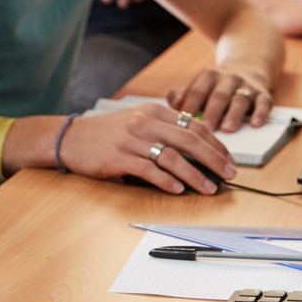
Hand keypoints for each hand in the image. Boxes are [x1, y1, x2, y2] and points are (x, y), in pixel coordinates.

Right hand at [58, 102, 234, 194]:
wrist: (71, 138)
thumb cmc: (108, 133)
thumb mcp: (138, 121)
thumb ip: (164, 129)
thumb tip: (198, 148)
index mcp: (153, 111)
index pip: (194, 125)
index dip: (215, 144)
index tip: (229, 159)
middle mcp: (145, 122)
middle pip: (189, 140)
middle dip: (214, 159)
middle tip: (230, 174)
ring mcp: (131, 140)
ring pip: (172, 157)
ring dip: (194, 175)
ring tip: (209, 188)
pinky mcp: (118, 157)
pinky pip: (148, 170)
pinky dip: (166, 181)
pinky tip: (178, 190)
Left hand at [167, 68, 272, 132]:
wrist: (247, 68)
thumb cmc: (215, 87)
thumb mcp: (199, 86)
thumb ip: (183, 95)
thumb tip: (173, 104)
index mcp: (209, 76)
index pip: (197, 91)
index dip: (189, 106)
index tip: (182, 123)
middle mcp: (228, 78)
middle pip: (218, 96)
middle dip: (211, 112)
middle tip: (205, 129)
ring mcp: (247, 86)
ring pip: (240, 99)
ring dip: (234, 115)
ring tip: (227, 129)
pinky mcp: (263, 94)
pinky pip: (264, 103)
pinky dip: (260, 113)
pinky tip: (255, 124)